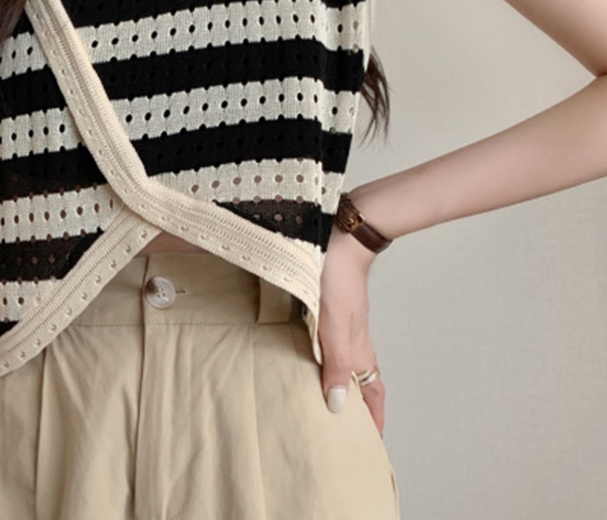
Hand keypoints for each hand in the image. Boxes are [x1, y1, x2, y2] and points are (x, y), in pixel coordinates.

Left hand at [318, 224, 385, 434]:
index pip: (373, 394)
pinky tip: (312, 358)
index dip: (374, 419)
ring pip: (348, 364)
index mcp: (360, 351)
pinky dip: (329, 361)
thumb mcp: (333, 330)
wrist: (339, 243)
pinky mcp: (333, 312)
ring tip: (326, 400)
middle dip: (358, 407)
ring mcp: (345, 326)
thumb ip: (337, 367)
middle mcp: (356, 342)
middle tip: (345, 429)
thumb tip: (339, 407)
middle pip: (362, 382)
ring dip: (342, 384)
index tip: (371, 443)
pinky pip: (334, 347)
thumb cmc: (337, 283)